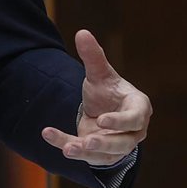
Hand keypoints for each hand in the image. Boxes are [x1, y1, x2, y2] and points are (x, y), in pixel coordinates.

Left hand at [41, 29, 151, 166]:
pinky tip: (49, 134)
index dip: (120, 121)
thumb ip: (94, 57)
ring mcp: (118, 146)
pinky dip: (66, 144)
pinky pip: (85, 154)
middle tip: (87, 142)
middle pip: (123, 143)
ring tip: (68, 149)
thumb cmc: (108, 91)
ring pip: (105, 154)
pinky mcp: (101, 155)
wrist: (102, 110)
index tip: (101, 120)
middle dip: (105, 144)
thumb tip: (82, 32)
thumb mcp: (100, 74)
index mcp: (138, 109)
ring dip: (86, 153)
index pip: (134, 118)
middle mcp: (132, 132)